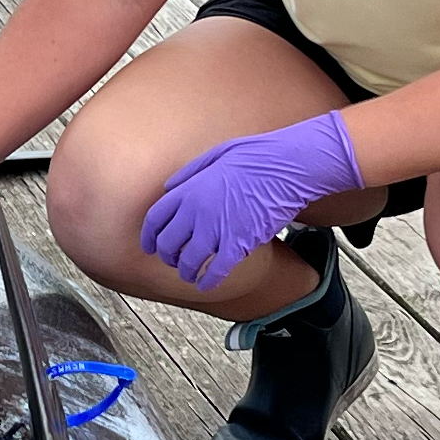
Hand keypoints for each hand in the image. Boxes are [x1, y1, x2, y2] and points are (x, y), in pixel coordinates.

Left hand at [140, 113, 364, 290]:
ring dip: (186, 271)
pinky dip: (208, 281)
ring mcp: (216, 228)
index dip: (150, 237)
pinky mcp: (238, 243)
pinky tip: (205, 285)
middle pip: (169, 243)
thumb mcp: (216, 154)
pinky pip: (216, 270)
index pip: (155, 219)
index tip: (150, 245)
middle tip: (173, 261)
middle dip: (168, 256)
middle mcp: (196, 211)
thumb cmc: (258, 156)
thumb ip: (189, 173)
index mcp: (189, 189)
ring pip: (189, 260)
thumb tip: (170, 188)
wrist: (289, 166)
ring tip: (189, 276)